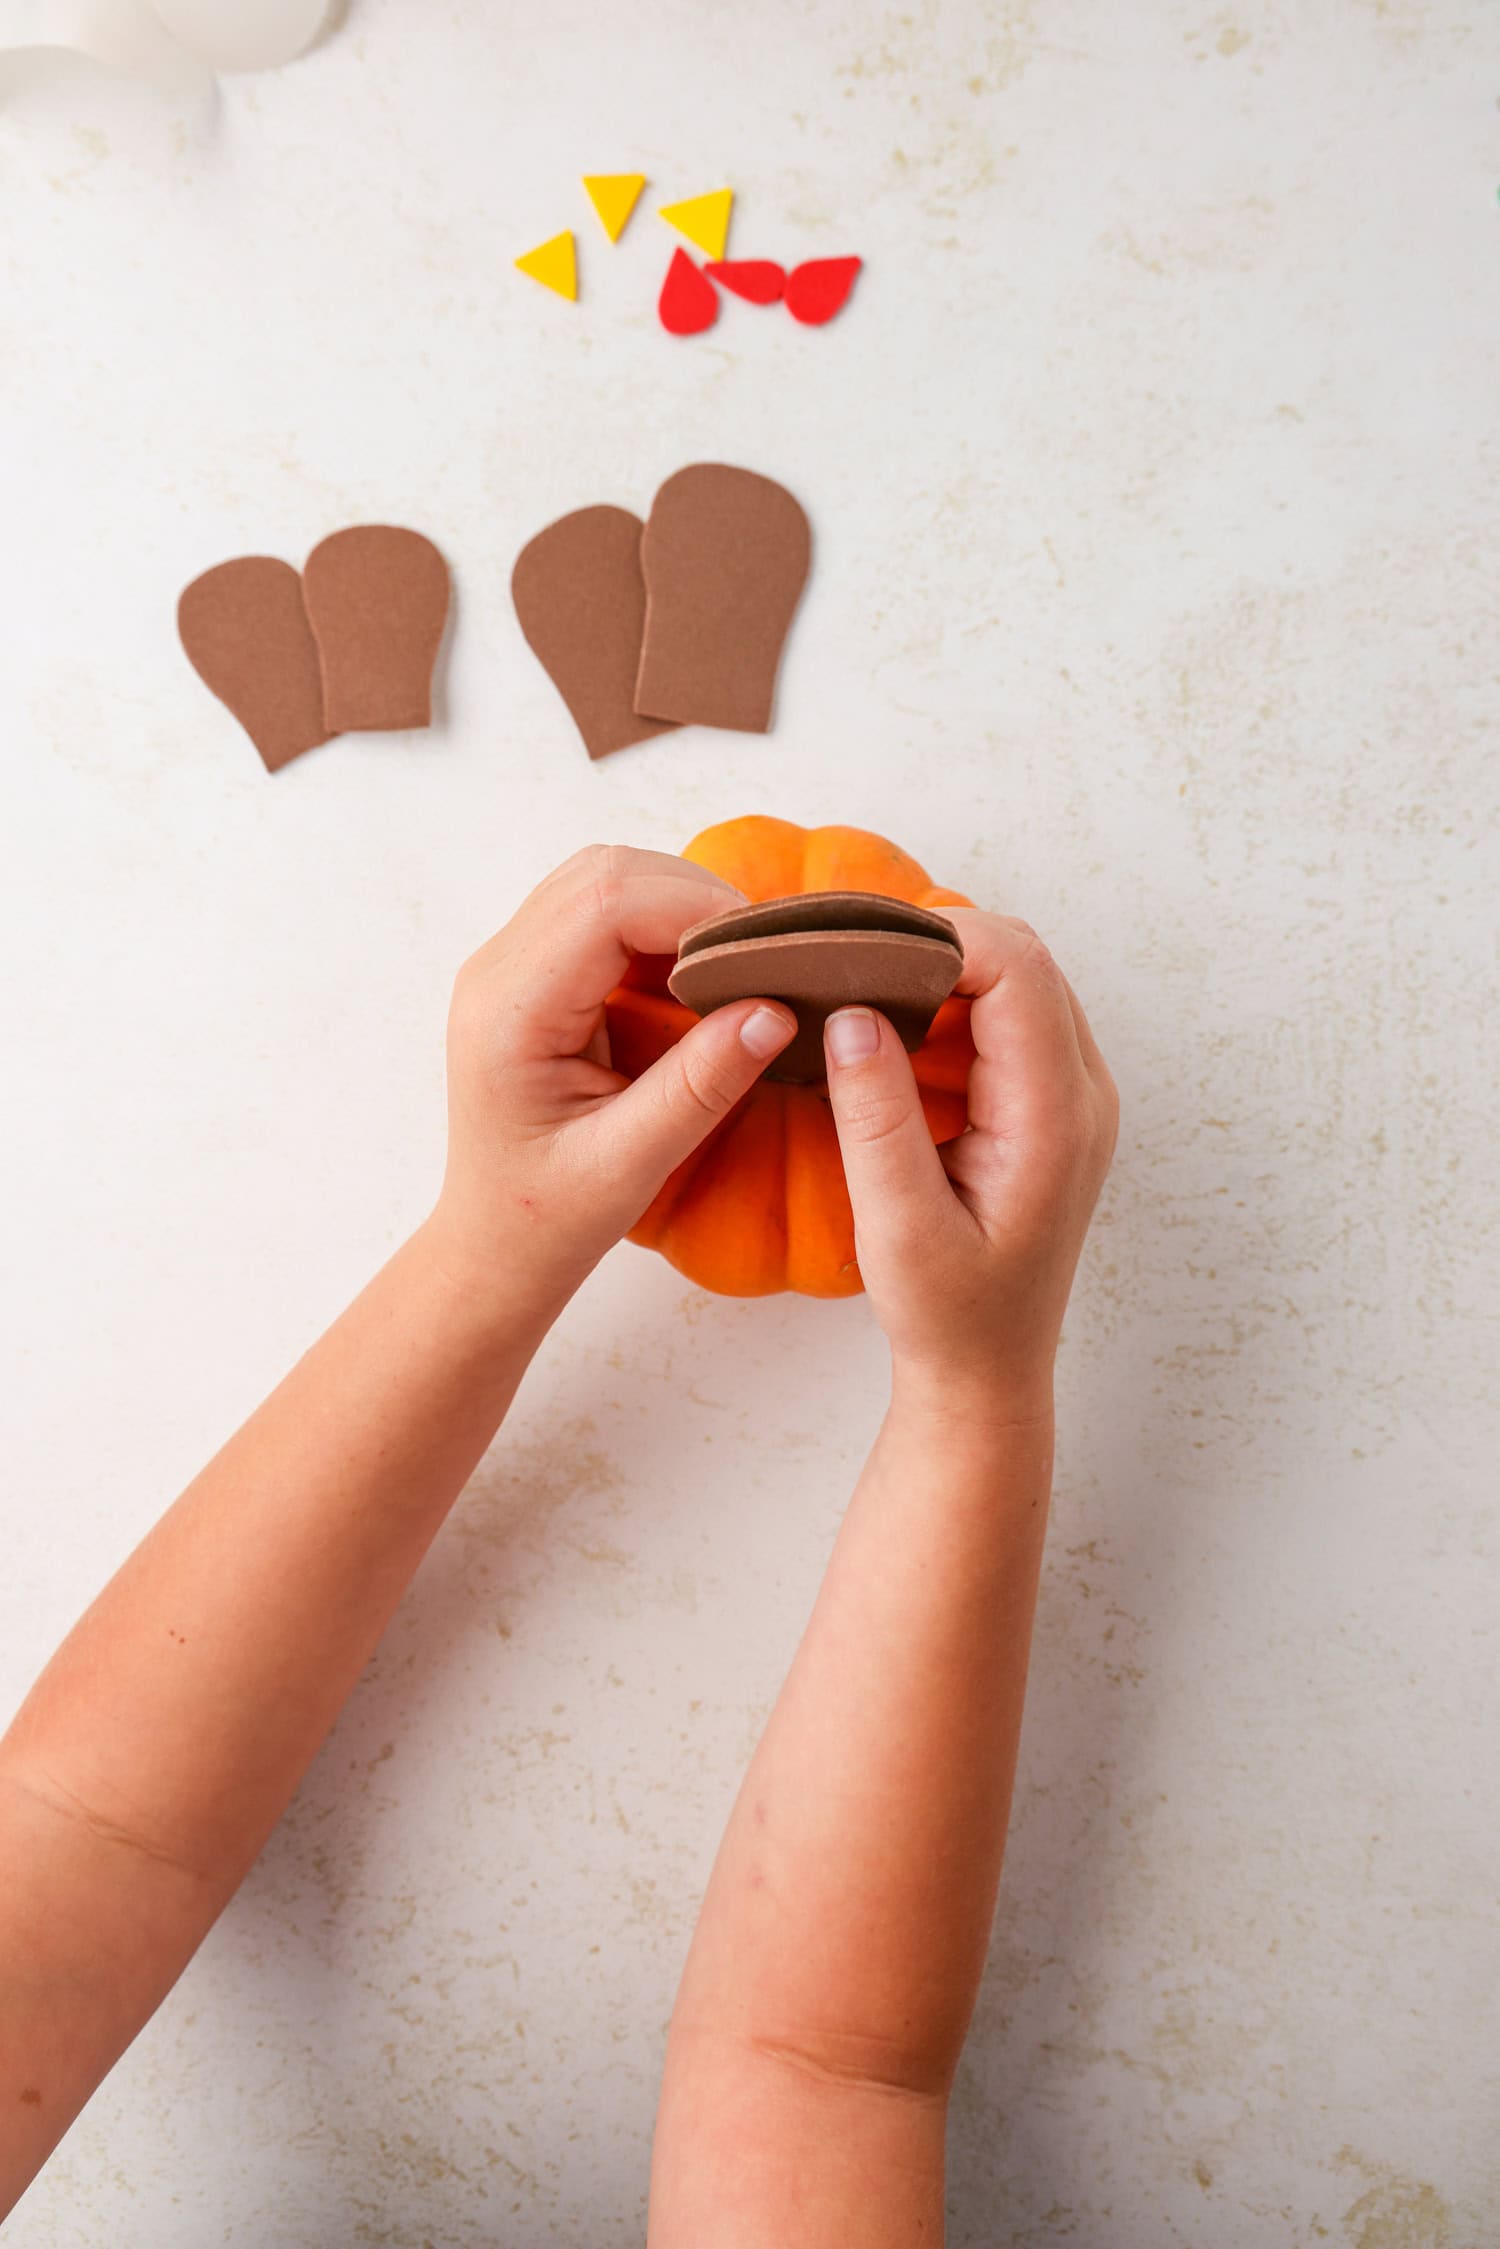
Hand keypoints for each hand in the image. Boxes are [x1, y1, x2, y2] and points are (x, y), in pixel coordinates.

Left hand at [426, 845, 795, 1325]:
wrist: (494, 1243)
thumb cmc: (550, 1216)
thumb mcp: (630, 1164)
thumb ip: (699, 1086)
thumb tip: (774, 1010)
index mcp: (509, 1012)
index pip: (605, 903)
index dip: (695, 909)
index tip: (766, 953)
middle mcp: (497, 971)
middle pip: (605, 872)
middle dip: (694, 898)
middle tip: (761, 957)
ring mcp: (509, 964)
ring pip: (604, 877)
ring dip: (678, 905)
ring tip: (734, 966)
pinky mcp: (532, 971)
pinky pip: (600, 910)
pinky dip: (659, 925)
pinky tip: (696, 975)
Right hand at [822, 914, 1117, 1420]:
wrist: (988, 1369)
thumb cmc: (946, 1313)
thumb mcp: (898, 1226)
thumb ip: (877, 1117)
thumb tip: (851, 1013)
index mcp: (1055, 1117)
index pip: (1016, 969)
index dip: (936, 938)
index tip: (852, 951)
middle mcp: (1083, 1092)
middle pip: (1023, 957)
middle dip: (933, 941)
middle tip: (844, 959)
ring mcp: (1073, 1093)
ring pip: (1016, 977)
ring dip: (940, 968)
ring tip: (856, 984)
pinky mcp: (1049, 1101)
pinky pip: (1007, 1014)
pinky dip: (949, 1000)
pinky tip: (887, 1023)